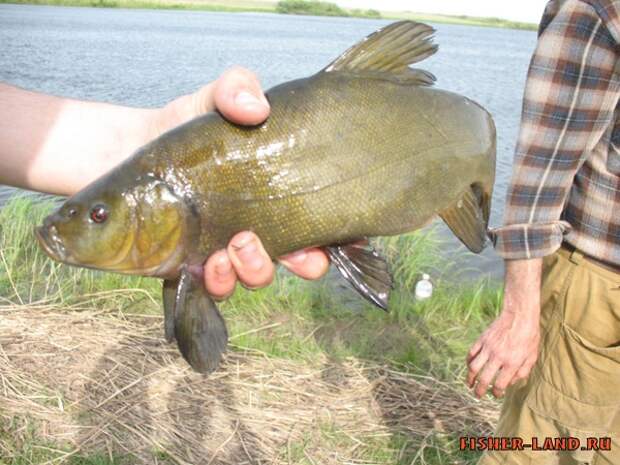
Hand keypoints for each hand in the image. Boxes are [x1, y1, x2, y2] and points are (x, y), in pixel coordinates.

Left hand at [152, 67, 328, 297]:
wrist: (132, 148)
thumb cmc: (188, 125)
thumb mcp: (214, 97)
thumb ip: (237, 89)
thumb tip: (257, 108)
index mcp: (283, 193)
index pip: (328, 219)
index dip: (344, 232)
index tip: (343, 232)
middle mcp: (266, 226)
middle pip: (305, 260)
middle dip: (306, 262)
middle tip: (291, 249)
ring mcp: (231, 249)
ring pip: (260, 276)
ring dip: (257, 270)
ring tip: (236, 247)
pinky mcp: (197, 265)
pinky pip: (218, 288)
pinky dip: (220, 281)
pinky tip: (209, 261)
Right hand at [466, 259, 541, 397]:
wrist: (519, 315)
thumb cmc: (529, 336)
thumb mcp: (532, 356)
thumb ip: (523, 372)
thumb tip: (511, 382)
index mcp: (512, 363)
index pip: (500, 384)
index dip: (496, 392)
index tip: (496, 394)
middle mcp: (498, 357)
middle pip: (484, 378)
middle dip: (480, 390)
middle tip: (478, 395)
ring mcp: (488, 348)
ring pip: (474, 367)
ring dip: (470, 378)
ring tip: (469, 384)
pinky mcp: (482, 339)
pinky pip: (471, 353)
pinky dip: (468, 362)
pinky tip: (469, 367)